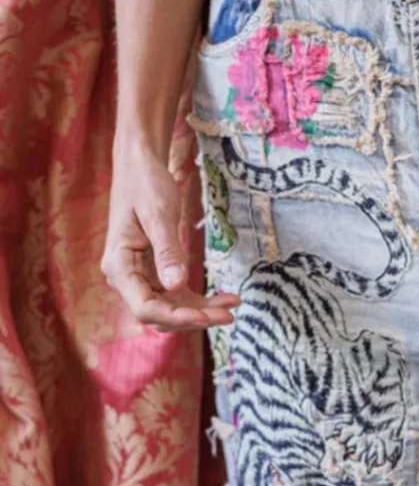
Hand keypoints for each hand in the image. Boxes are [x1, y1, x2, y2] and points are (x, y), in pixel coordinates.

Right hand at [102, 144, 239, 332]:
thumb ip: (167, 250)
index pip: (145, 308)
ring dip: (202, 312)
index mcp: (119, 266)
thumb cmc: (146, 184)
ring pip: (172, 309)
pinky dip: (202, 301)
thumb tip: (176, 284)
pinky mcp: (156, 275)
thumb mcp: (158, 215)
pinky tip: (227, 298)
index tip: (206, 315)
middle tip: (228, 315)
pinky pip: (179, 297)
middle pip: (160, 315)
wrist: (141, 167)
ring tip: (233, 305)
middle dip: (194, 318)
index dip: (176, 317)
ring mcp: (141, 279)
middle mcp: (126, 279)